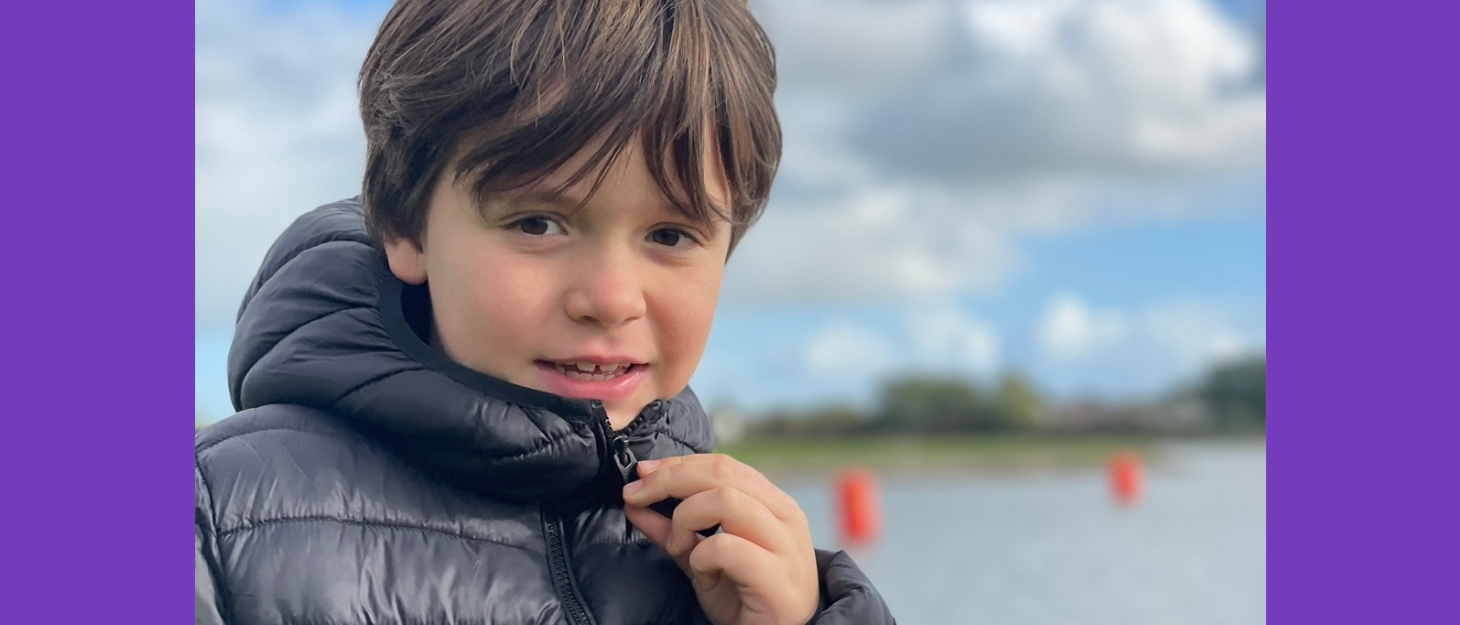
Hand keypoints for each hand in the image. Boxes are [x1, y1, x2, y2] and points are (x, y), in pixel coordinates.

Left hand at [623, 454, 818, 624]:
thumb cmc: (746, 599)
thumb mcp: (702, 558)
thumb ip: (673, 528)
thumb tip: (633, 500)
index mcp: (773, 503)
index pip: (722, 465)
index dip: (677, 465)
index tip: (641, 474)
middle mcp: (784, 515)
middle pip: (721, 473)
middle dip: (669, 479)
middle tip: (637, 496)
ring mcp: (785, 545)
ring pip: (726, 501)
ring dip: (686, 518)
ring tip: (677, 545)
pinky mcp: (778, 577)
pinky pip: (727, 547)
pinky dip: (702, 556)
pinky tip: (702, 572)